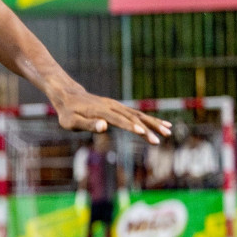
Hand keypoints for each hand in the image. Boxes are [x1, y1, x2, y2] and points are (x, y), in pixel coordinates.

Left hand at [52, 89, 171, 143]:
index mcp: (101, 111)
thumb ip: (87, 124)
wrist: (68, 96)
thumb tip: (103, 127)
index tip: (143, 134)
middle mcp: (112, 106)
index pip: (119, 120)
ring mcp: (117, 106)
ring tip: (168, 131)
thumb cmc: (67, 113)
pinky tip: (162, 124)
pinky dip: (150, 119)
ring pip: (139, 114)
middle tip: (160, 140)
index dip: (131, 127)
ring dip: (154, 123)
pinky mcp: (119, 107)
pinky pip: (137, 113)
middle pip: (133, 118)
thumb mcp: (71, 122)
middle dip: (147, 129)